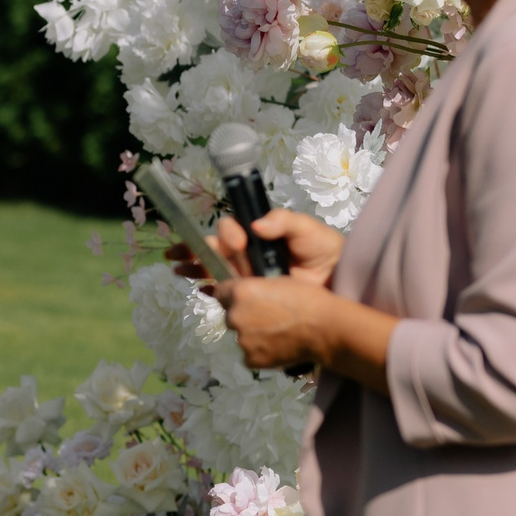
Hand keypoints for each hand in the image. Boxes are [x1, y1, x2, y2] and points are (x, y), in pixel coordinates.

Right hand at [169, 207, 344, 288]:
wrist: (339, 283)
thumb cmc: (324, 251)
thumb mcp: (307, 229)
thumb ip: (284, 221)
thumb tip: (256, 225)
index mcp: (257, 234)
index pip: (231, 229)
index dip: (227, 234)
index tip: (237, 243)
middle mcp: (248, 252)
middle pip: (213, 249)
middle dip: (192, 249)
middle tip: (177, 254)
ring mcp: (247, 275)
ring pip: (212, 269)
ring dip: (193, 268)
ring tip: (178, 270)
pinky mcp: (251, 295)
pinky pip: (224, 292)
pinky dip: (210, 291)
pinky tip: (202, 290)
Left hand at [207, 272, 396, 390]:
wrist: (326, 329)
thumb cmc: (308, 299)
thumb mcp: (279, 282)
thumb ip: (257, 289)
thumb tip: (249, 296)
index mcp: (240, 292)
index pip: (221, 293)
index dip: (232, 297)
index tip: (243, 301)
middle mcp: (235, 316)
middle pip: (231, 316)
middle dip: (244, 317)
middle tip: (266, 319)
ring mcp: (242, 340)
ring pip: (241, 337)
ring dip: (252, 336)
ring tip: (277, 335)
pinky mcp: (251, 360)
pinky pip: (250, 356)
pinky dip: (260, 353)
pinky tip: (278, 348)